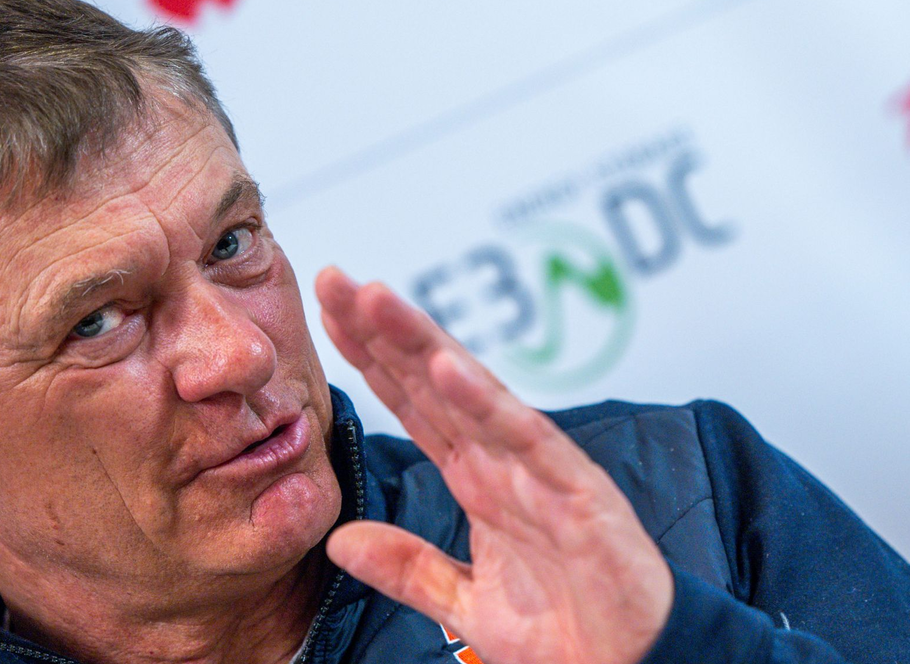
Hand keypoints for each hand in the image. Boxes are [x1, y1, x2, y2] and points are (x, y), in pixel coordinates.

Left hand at [315, 267, 672, 663]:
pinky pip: (526, 439)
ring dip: (423, 344)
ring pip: (473, 394)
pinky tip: (445, 365)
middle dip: (384, 331)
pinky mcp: (578, 495)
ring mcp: (541, 473)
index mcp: (479, 482)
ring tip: (375, 299)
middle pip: (433, 384)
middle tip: (337, 280)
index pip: (414, 406)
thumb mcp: (466, 604)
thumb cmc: (571, 635)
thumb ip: (408, 568)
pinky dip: (486, 401)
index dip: (373, 359)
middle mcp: (505, 465)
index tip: (331, 315)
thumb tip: (341, 541)